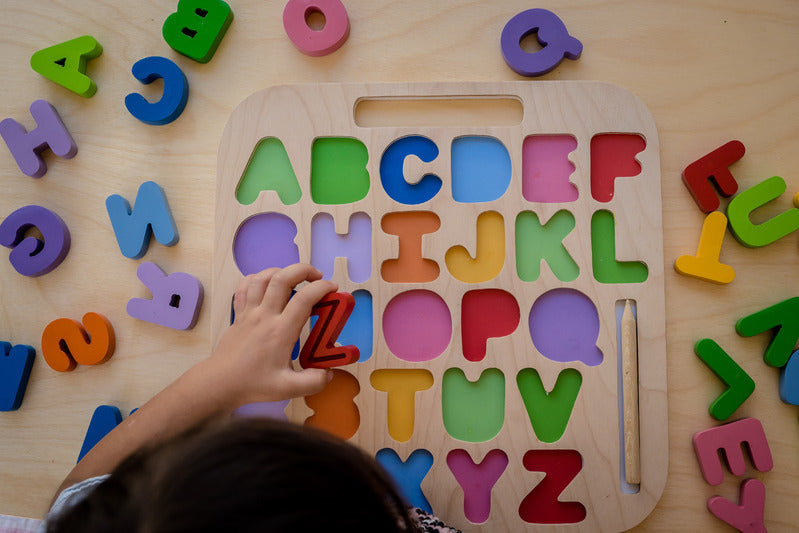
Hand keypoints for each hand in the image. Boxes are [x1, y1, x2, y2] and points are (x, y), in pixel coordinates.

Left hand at [210, 263, 336, 405]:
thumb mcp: (288, 388)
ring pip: (262, 278)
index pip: (304, 299)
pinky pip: (244, 287)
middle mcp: (264, 316)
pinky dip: (257, 279)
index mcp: (280, 332)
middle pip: (282, 278)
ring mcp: (249, 313)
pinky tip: (267, 284)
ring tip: (294, 278)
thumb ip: (313, 382)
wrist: (220, 383)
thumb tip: (328, 372)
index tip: (333, 289)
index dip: (322, 288)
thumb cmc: (253, 384)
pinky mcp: (239, 314)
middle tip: (317, 277)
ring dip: (281, 271)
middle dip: (303, 270)